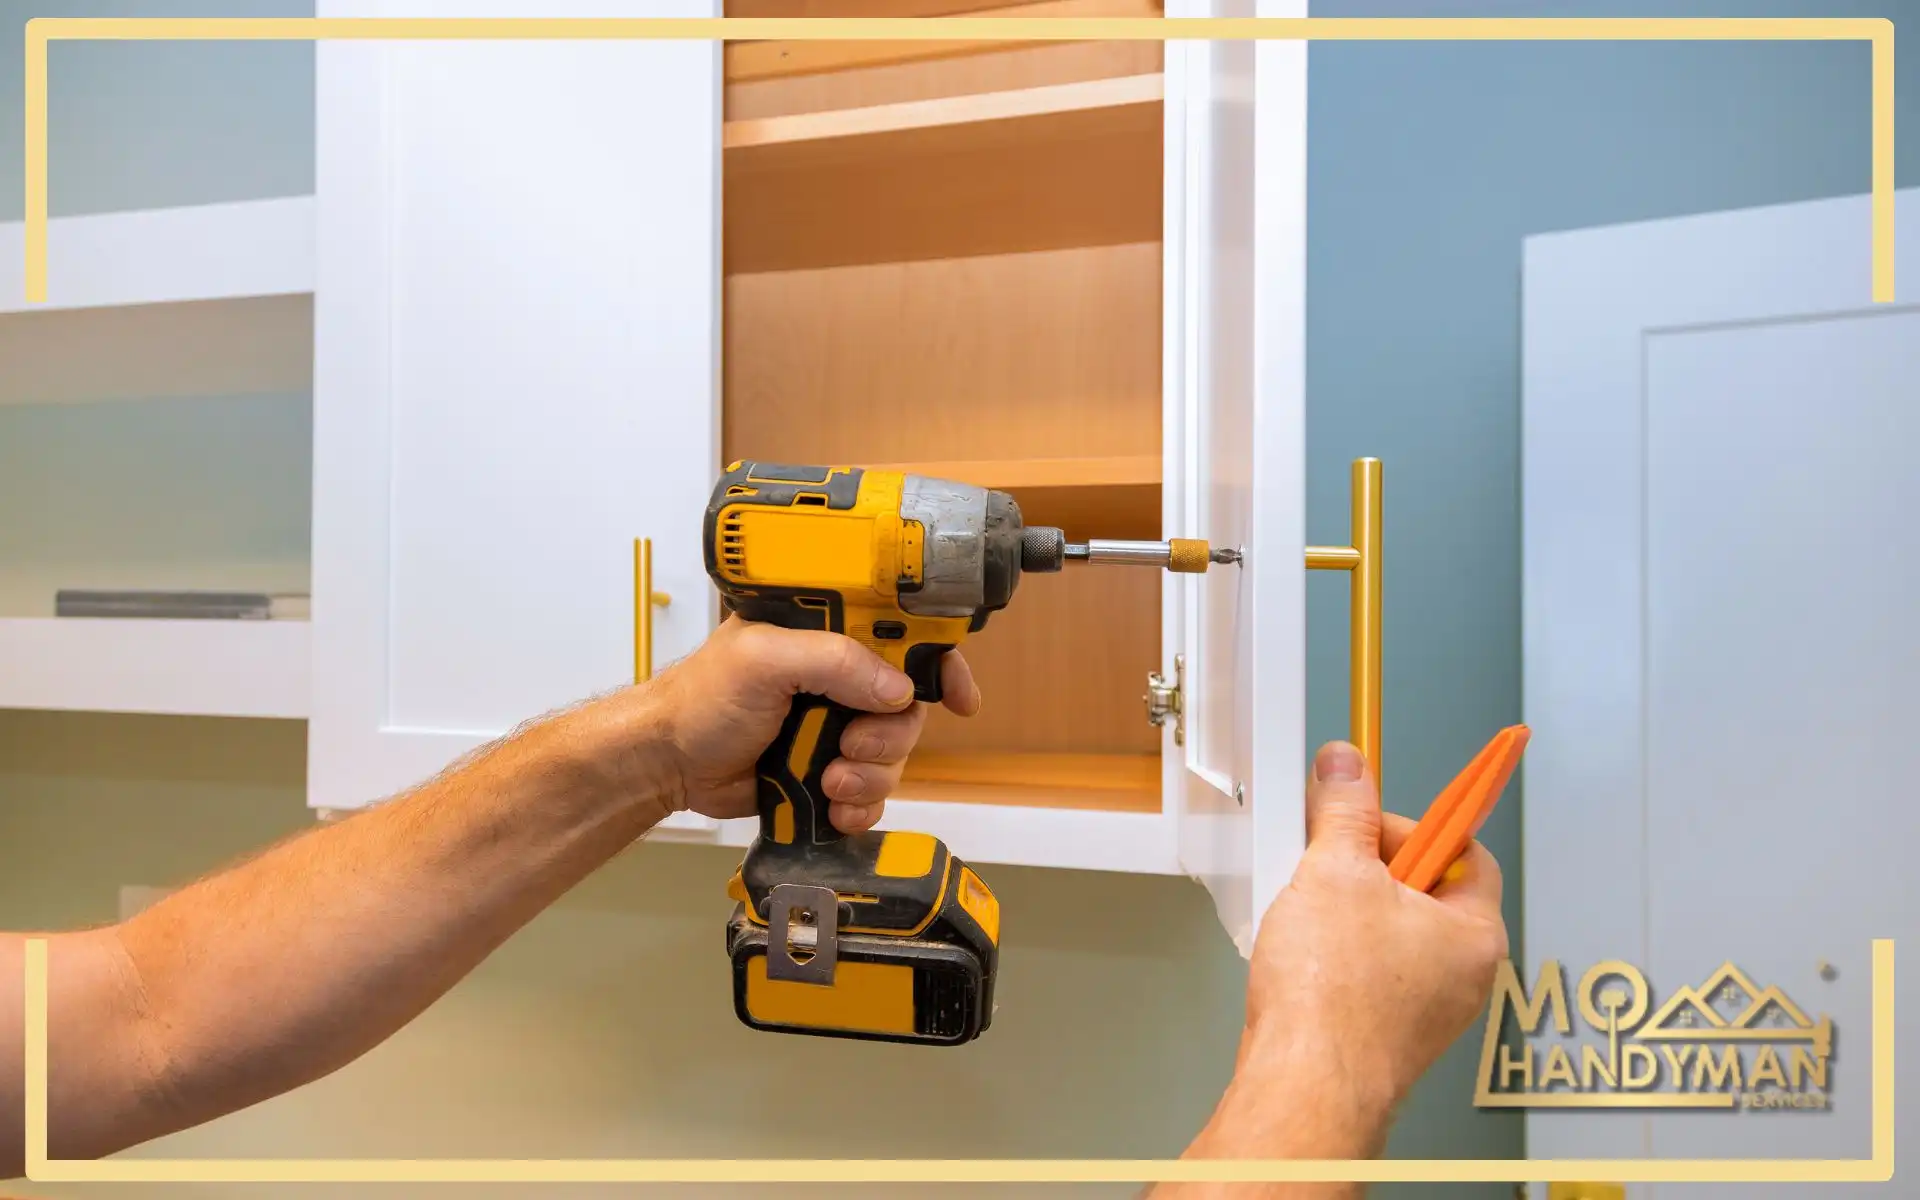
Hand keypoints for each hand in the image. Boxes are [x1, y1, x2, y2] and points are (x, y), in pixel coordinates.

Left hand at [635, 616, 979, 831]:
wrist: (668, 763)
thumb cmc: (702, 697)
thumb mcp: (765, 659)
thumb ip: (834, 662)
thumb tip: (899, 691)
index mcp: (828, 633)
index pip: (904, 635)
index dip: (939, 662)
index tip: (960, 697)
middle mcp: (839, 676)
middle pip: (908, 706)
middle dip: (891, 736)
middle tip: (852, 747)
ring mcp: (835, 725)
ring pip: (895, 754)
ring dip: (872, 776)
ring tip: (829, 782)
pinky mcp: (827, 769)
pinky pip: (872, 791)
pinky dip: (862, 805)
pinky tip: (834, 808)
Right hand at [1238, 741, 1508, 1140]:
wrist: (1304, 1085)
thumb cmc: (1334, 999)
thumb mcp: (1335, 871)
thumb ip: (1344, 810)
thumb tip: (1347, 767)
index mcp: (1474, 931)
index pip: (1462, 848)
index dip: (1411, 822)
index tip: (1368, 810)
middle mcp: (1461, 974)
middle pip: (1421, 887)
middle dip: (1366, 866)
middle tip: (1328, 860)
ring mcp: (1424, 1009)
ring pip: (1388, 929)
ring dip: (1345, 910)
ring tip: (1308, 911)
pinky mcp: (1384, 1032)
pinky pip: (1366, 971)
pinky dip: (1334, 953)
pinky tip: (1301, 954)